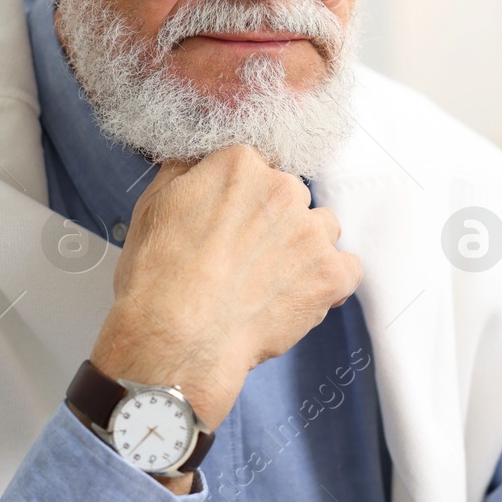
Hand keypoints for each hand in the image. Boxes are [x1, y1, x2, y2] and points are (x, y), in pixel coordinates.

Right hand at [88, 145, 362, 432]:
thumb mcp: (153, 205)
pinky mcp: (330, 274)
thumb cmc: (158, 279)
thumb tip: (197, 160)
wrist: (178, 340)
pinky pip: (348, 268)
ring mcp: (311, 232)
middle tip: (245, 257)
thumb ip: (184, 170)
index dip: (242, 197)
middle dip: (273, 221)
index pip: (256, 166)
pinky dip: (329, 282)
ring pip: (321, 229)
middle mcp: (283, 189)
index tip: (232, 219)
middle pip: (291, 196)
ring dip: (304, 248)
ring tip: (270, 281)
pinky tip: (298, 297)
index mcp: (241, 165)